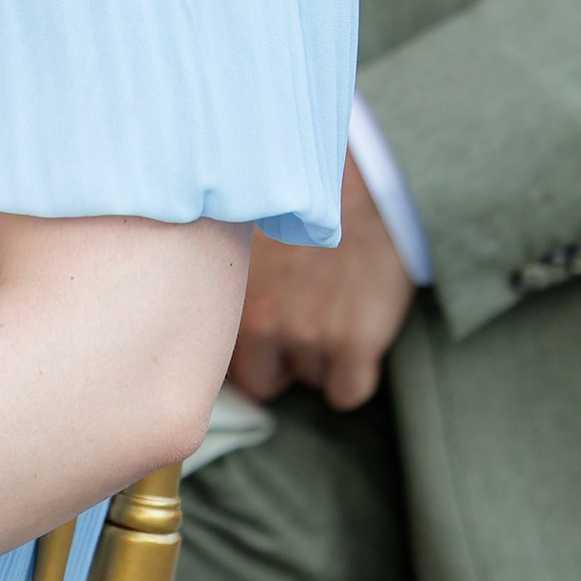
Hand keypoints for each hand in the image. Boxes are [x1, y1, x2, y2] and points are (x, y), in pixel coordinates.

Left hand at [229, 159, 416, 413]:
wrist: (370, 188)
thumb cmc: (313, 211)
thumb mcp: (254, 243)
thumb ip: (240, 287)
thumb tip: (210, 317)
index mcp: (238, 297)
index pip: (226, 362)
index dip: (251, 354)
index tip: (268, 340)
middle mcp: (267, 321)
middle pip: (264, 383)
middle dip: (283, 366)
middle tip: (309, 328)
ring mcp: (310, 335)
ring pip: (312, 381)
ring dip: (324, 361)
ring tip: (340, 309)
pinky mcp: (354, 344)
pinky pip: (347, 392)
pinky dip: (355, 376)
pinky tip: (363, 338)